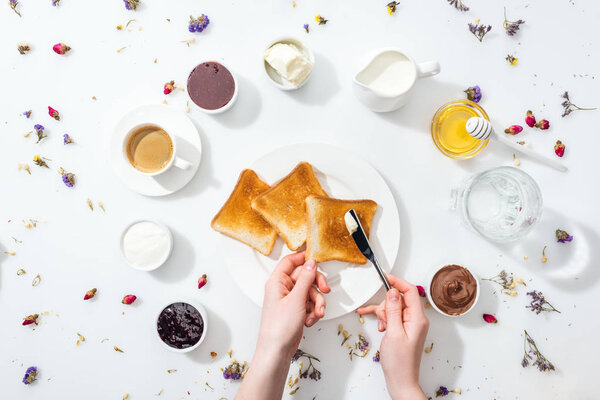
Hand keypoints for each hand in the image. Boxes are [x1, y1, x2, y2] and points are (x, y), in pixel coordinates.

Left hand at [257, 251, 329, 357]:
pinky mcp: (296, 310)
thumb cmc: (279, 327)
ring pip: (310, 292)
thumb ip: (305, 278)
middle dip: (316, 285)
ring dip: (316, 302)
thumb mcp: (296, 299)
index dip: (303, 258)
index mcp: (277, 281)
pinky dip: (313, 311)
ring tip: (316, 313)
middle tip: (324, 290)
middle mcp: (283, 288)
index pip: (290, 261)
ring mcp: (290, 299)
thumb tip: (311, 262)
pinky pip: (309, 303)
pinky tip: (310, 320)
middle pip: (305, 276)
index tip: (317, 259)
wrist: (277, 350)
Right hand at [357, 275, 428, 399]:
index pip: (410, 291)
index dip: (397, 282)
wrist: (401, 380)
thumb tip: (393, 292)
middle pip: (399, 299)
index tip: (385, 277)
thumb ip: (393, 310)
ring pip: (393, 307)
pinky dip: (381, 316)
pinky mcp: (403, 329)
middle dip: (386, 304)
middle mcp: (416, 319)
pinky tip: (368, 315)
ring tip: (381, 327)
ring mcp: (409, 324)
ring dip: (383, 313)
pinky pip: (391, 316)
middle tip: (382, 319)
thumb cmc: (400, 362)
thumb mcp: (393, 333)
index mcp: (418, 319)